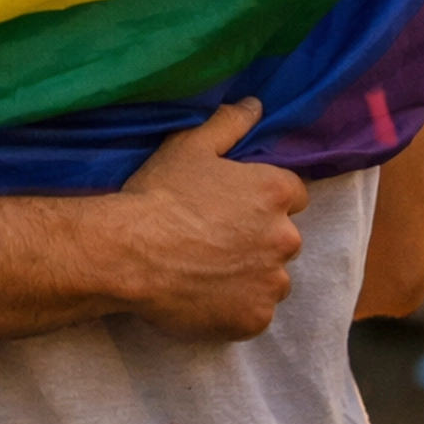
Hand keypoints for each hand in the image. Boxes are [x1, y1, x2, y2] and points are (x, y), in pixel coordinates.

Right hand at [114, 100, 305, 340]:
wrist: (131, 252)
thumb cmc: (160, 194)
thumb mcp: (189, 145)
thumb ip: (228, 123)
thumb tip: (254, 104)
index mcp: (275, 192)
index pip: (292, 195)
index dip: (263, 199)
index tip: (234, 206)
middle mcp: (285, 238)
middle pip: (282, 238)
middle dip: (258, 238)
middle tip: (214, 238)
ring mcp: (271, 282)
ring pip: (270, 277)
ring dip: (250, 274)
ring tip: (207, 270)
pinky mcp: (254, 318)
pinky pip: (254, 312)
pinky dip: (236, 306)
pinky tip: (204, 295)